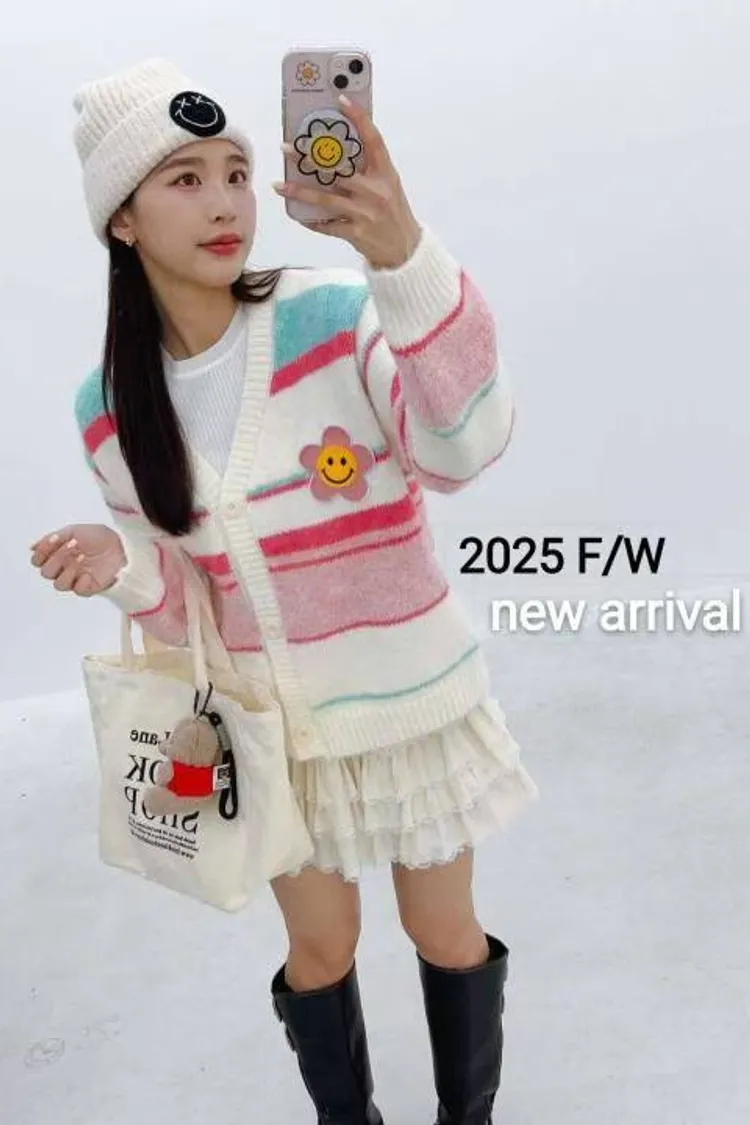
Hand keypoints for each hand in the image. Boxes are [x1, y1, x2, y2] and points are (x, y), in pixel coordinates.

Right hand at [30, 524, 125, 596]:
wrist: (124, 546)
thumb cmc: (101, 538)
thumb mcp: (75, 530)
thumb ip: (53, 538)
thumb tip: (32, 547)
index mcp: (59, 554)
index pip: (38, 561)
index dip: (40, 554)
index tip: (52, 542)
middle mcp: (65, 568)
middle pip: (46, 572)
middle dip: (56, 559)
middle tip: (70, 548)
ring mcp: (77, 578)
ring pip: (59, 584)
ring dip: (68, 571)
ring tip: (82, 558)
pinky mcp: (89, 587)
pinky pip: (79, 591)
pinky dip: (81, 582)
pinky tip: (88, 573)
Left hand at [273, 94, 422, 269]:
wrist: (404, 249)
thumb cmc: (392, 212)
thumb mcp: (388, 185)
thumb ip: (368, 168)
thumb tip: (335, 148)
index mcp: (386, 174)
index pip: (374, 140)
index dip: (359, 118)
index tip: (341, 99)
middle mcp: (376, 191)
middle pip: (339, 168)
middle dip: (310, 157)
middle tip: (286, 147)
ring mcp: (365, 213)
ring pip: (326, 198)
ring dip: (300, 191)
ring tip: (279, 185)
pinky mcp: (356, 233)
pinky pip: (327, 225)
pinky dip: (311, 221)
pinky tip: (297, 214)